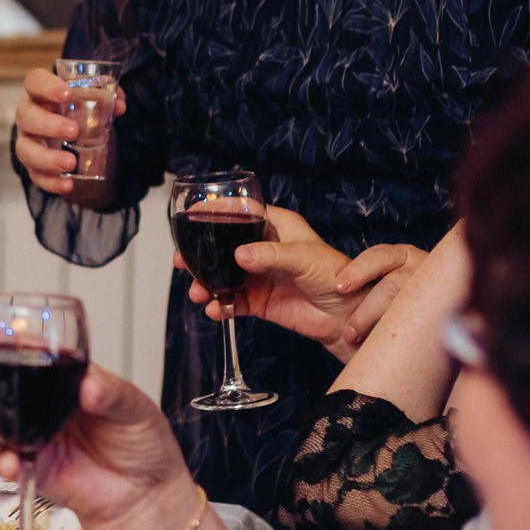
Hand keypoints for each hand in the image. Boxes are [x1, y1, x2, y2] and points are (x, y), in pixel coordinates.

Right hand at [0, 356, 187, 529]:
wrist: (147, 497)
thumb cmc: (144, 445)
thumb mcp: (135, 408)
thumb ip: (110, 395)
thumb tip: (90, 384)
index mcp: (65, 380)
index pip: (25, 355)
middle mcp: (43, 406)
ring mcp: (35, 437)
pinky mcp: (35, 468)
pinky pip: (8, 463)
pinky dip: (2, 461)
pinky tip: (10, 461)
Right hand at [14, 66, 124, 198]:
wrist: (68, 135)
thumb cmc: (76, 110)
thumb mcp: (91, 101)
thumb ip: (106, 98)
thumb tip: (120, 106)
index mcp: (40, 93)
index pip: (34, 82)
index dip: (46, 86)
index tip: (66, 93)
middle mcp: (28, 116)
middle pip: (26, 117)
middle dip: (48, 124)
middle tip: (73, 131)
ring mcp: (27, 141)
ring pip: (26, 150)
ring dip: (47, 158)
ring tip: (70, 163)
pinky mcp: (32, 165)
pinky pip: (35, 175)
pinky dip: (50, 182)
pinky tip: (67, 185)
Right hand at [180, 206, 414, 354]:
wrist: (347, 317)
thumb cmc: (336, 277)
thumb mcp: (303, 258)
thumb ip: (270, 256)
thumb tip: (240, 255)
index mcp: (277, 226)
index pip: (242, 212)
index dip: (217, 212)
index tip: (193, 214)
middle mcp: (265, 248)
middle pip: (224, 246)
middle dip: (201, 254)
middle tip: (182, 262)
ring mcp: (260, 275)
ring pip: (223, 275)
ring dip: (206, 283)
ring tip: (197, 292)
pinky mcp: (260, 301)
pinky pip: (232, 301)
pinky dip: (219, 305)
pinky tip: (214, 309)